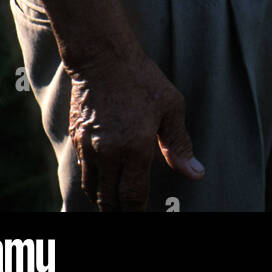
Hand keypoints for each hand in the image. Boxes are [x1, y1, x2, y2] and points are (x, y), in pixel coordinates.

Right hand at [67, 47, 204, 210]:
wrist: (102, 57)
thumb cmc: (141, 78)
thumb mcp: (170, 106)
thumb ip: (179, 144)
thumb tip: (195, 173)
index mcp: (135, 147)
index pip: (133, 196)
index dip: (137, 211)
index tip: (142, 214)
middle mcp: (109, 153)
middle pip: (109, 200)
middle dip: (118, 211)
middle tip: (128, 211)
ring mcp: (89, 147)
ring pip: (92, 189)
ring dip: (103, 199)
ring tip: (114, 202)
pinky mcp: (76, 138)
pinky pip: (83, 169)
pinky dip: (93, 180)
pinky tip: (103, 178)